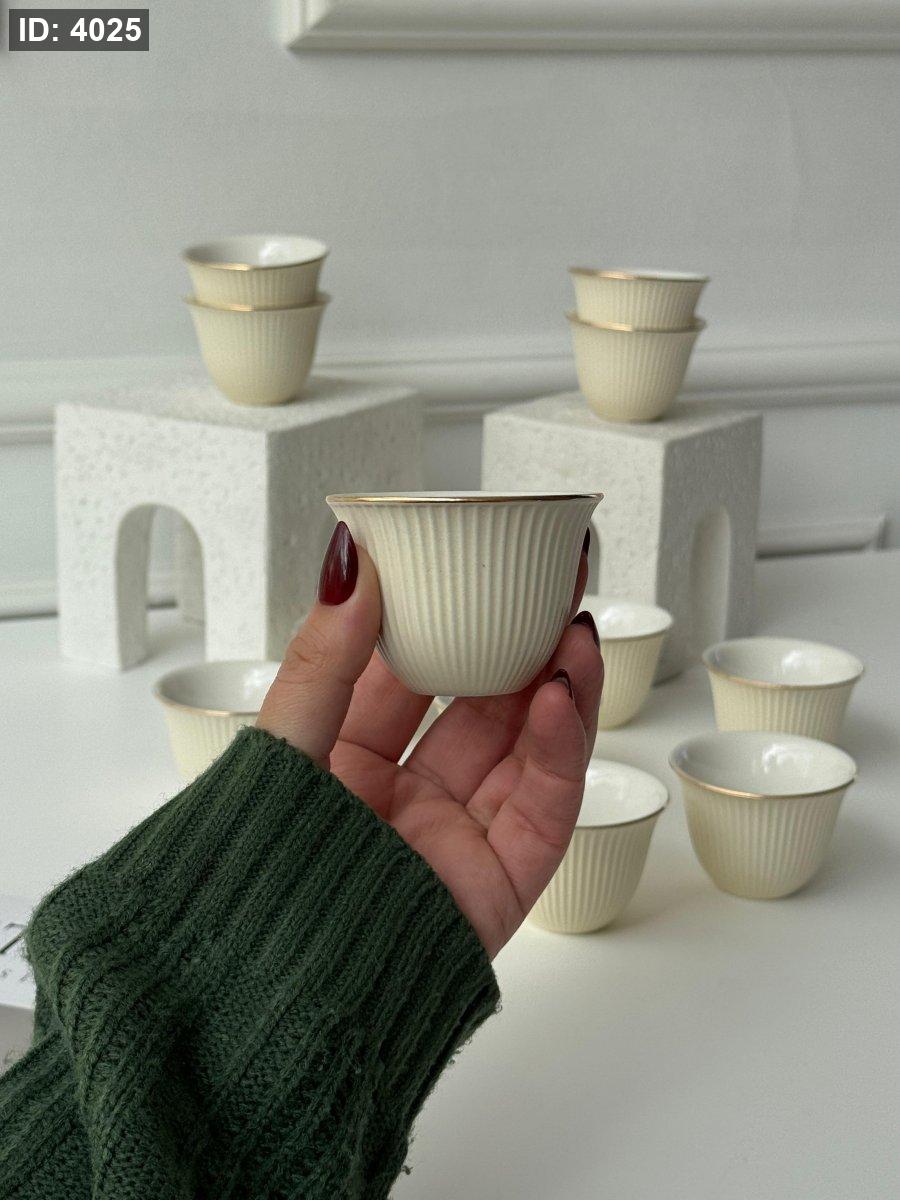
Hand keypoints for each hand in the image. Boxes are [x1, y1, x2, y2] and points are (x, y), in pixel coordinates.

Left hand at [257, 523, 603, 958]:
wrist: (271, 1004)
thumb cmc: (258, 882)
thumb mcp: (285, 748)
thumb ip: (326, 659)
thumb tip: (351, 561)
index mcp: (345, 766)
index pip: (407, 675)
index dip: (446, 618)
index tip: (475, 564)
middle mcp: (405, 800)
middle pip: (480, 706)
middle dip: (520, 644)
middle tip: (553, 583)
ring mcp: (456, 839)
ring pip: (525, 748)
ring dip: (557, 685)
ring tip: (576, 626)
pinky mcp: (499, 882)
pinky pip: (543, 807)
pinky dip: (561, 749)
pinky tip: (561, 693)